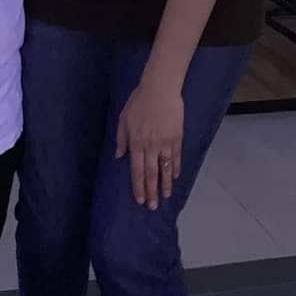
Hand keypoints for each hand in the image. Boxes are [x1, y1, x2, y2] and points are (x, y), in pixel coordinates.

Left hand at [116, 80, 183, 211]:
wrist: (160, 89)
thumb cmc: (139, 102)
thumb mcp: (123, 119)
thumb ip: (121, 139)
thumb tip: (119, 156)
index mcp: (136, 142)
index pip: (137, 170)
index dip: (138, 186)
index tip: (139, 199)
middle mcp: (150, 146)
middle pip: (151, 174)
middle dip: (151, 192)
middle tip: (152, 207)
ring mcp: (165, 143)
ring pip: (165, 169)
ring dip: (164, 185)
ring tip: (164, 197)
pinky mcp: (176, 137)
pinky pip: (176, 157)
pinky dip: (175, 169)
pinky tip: (173, 178)